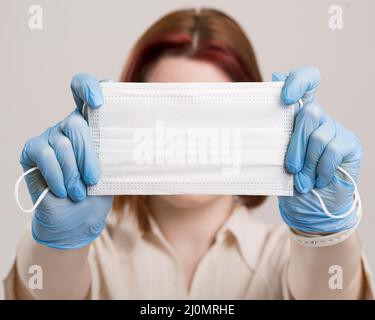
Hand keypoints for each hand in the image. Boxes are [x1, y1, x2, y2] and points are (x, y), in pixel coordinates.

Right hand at [20, 74, 112, 248]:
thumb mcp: (113, 170)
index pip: (85, 90)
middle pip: (77, 123)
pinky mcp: (32, 150)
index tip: (99, 102)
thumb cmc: (98, 192)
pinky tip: (64, 191)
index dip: (89, 87)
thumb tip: (138, 141)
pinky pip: (45, 156)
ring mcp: (50, 135)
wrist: (77, 219)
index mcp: (92, 124)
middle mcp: (70, 124)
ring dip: (74, 172)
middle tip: (94, 179)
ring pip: (63, 143)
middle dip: (88, 155)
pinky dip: (57, 176)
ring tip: (80, 192)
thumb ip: (116, 151)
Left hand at [273, 67, 361, 232]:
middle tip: (290, 168)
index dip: (299, 81)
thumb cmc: (289, 177)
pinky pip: (333, 150)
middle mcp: (318, 117)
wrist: (309, 204)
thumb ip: (272, 135)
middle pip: (308, 113)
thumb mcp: (274, 156)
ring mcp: (335, 129)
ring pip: (319, 136)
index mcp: (297, 114)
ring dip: (307, 162)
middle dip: (295, 145)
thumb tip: (258, 117)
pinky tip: (318, 180)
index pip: (306, 81)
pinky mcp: (350, 144)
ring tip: (302, 180)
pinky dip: (321, 169)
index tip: (286, 99)